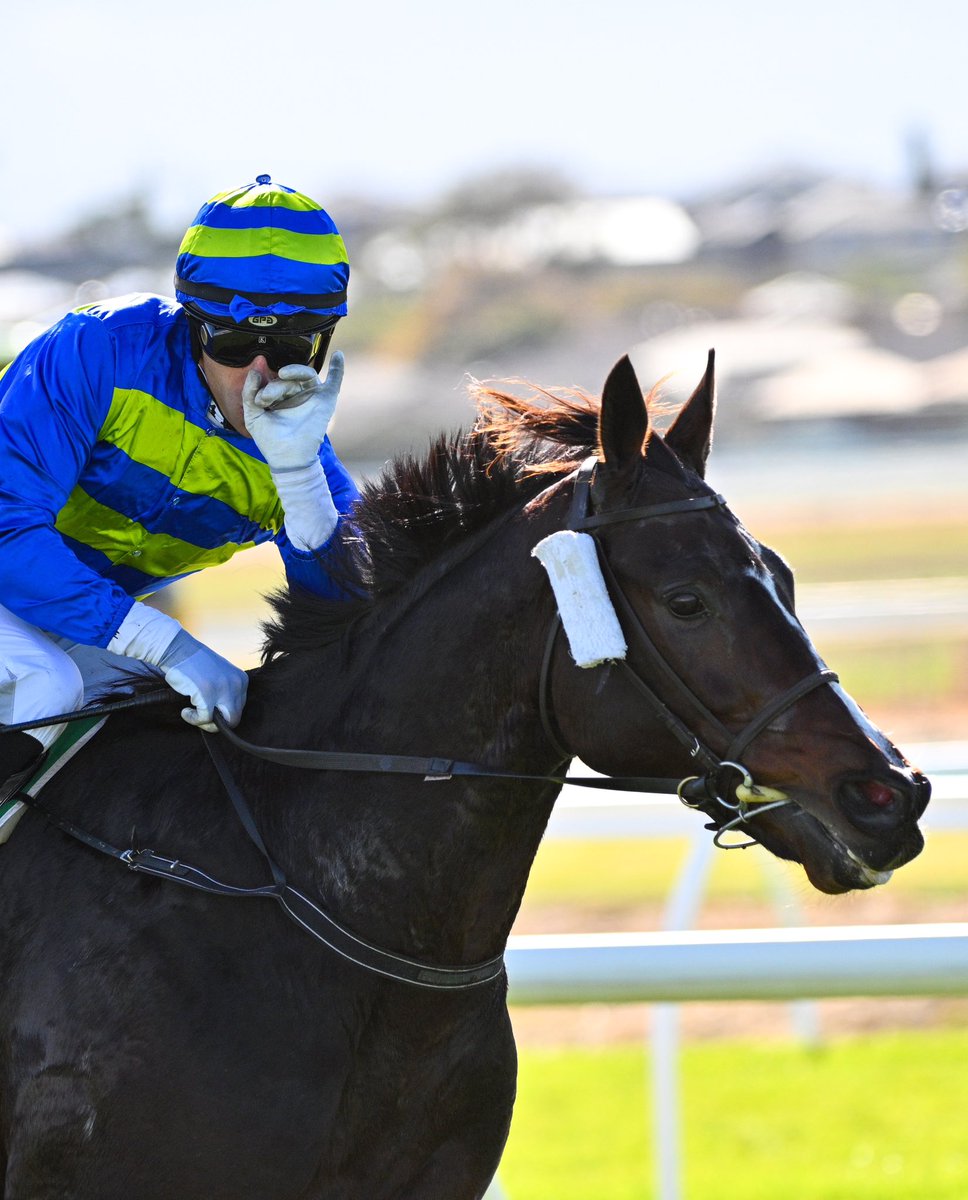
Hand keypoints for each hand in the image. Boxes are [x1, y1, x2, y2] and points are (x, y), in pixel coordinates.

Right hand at [157, 630, 247, 731]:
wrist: (177, 650)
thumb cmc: (194, 665)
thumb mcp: (219, 676)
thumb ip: (226, 692)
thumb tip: (225, 717)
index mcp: (241, 680)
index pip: (239, 708)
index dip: (222, 714)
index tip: (208, 710)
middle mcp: (236, 684)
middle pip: (234, 718)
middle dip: (217, 723)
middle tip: (200, 717)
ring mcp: (223, 689)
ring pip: (224, 722)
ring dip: (206, 723)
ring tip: (193, 714)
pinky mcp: (207, 694)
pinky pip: (205, 718)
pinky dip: (193, 719)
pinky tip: (186, 712)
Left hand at [242, 351, 343, 471]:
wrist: (286, 458)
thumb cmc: (270, 440)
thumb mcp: (252, 415)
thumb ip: (249, 393)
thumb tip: (255, 372)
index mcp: (279, 397)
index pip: (272, 381)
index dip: (262, 384)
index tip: (257, 399)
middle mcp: (296, 395)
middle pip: (287, 379)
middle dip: (275, 385)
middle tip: (265, 399)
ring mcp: (312, 397)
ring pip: (305, 374)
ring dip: (294, 371)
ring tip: (282, 374)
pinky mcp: (325, 402)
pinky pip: (334, 381)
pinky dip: (338, 368)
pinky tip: (338, 355)